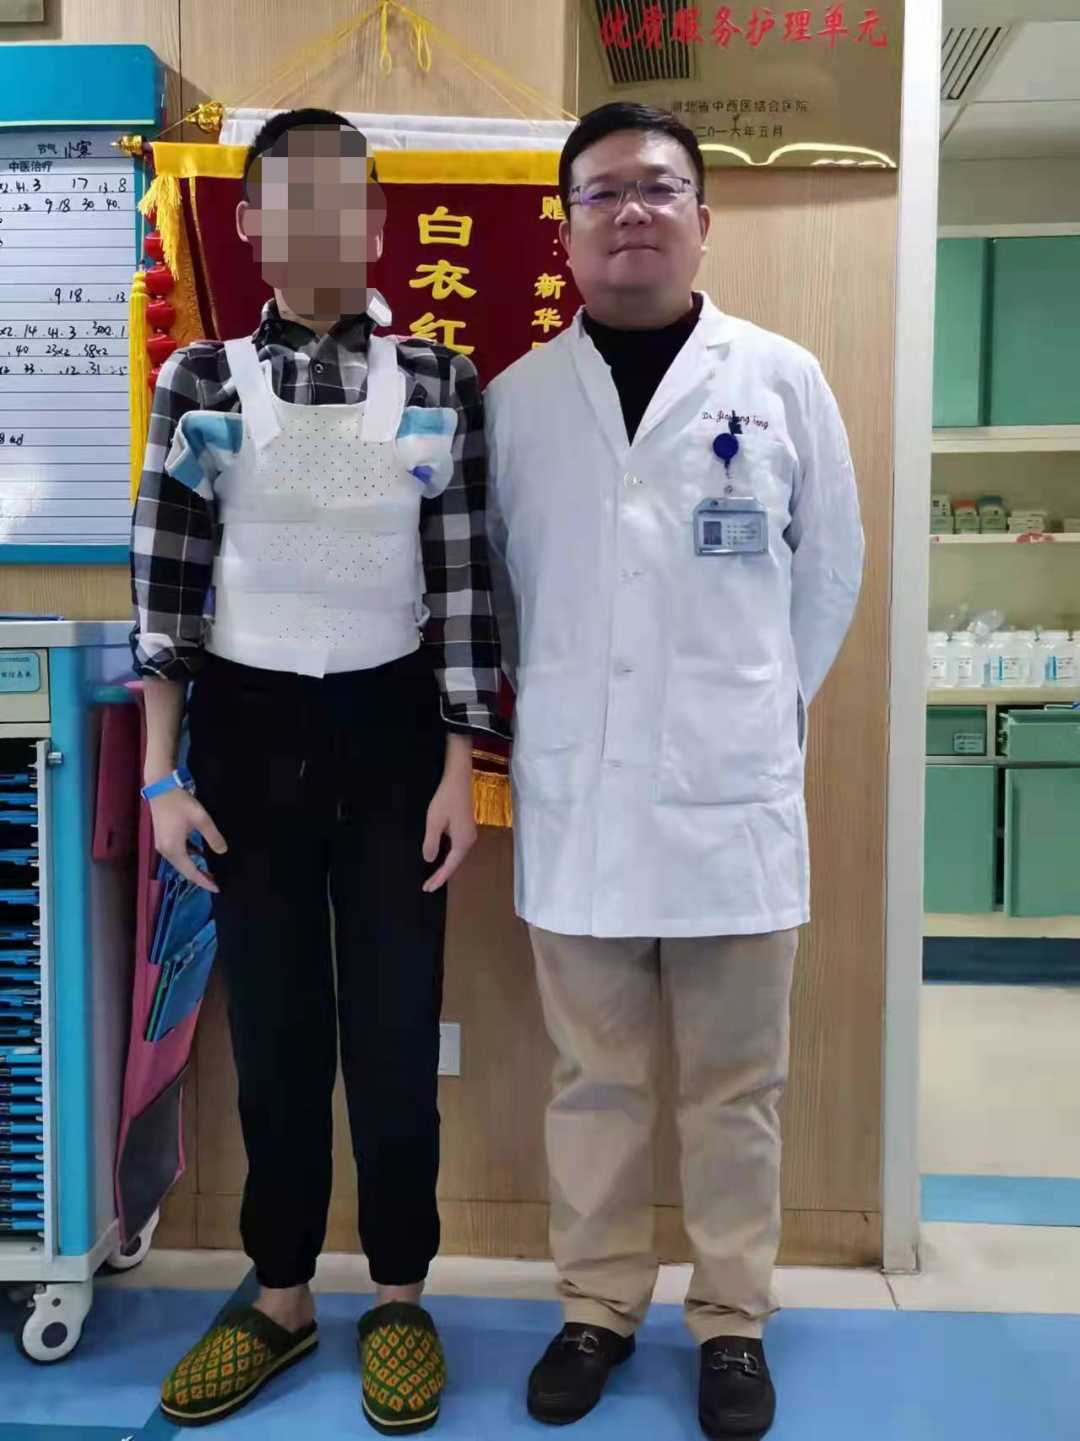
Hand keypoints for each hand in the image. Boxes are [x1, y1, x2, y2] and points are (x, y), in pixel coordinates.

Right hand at [148, 787, 226, 893]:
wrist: (160, 788)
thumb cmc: (180, 803)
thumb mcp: (201, 819)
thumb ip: (212, 837)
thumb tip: (223, 851)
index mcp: (173, 849)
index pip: (191, 872)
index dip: (204, 881)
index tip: (217, 888)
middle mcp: (165, 851)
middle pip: (184, 870)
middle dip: (200, 877)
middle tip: (216, 882)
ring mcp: (162, 845)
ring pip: (180, 863)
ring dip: (194, 868)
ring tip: (210, 872)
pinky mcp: (162, 839)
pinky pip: (177, 854)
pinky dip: (189, 858)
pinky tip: (200, 855)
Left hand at [421, 746, 476, 893]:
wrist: (459, 779)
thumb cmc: (446, 799)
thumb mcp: (434, 821)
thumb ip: (431, 843)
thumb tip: (429, 860)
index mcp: (462, 841)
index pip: (449, 866)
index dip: (438, 878)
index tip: (427, 888)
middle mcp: (469, 840)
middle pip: (455, 863)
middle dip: (441, 875)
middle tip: (428, 886)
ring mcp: (469, 834)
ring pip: (456, 856)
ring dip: (445, 867)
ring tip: (433, 877)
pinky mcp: (466, 828)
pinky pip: (457, 848)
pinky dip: (448, 857)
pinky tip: (441, 859)